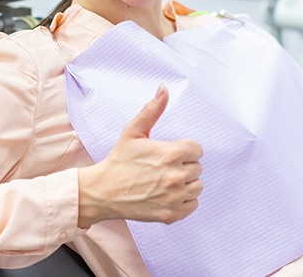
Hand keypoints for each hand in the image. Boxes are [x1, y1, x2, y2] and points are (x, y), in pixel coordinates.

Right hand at [78, 84, 202, 227]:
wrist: (104, 191)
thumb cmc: (119, 159)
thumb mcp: (133, 130)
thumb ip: (152, 109)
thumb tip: (164, 88)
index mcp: (171, 153)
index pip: (197, 149)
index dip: (184, 149)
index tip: (170, 152)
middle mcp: (176, 176)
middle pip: (198, 168)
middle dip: (185, 165)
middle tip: (165, 166)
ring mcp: (174, 197)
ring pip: (197, 186)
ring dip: (187, 182)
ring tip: (167, 179)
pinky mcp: (171, 214)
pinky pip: (193, 205)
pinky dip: (184, 200)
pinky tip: (169, 193)